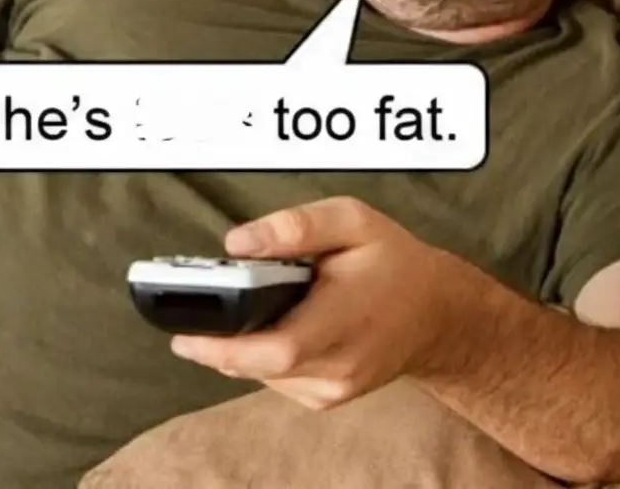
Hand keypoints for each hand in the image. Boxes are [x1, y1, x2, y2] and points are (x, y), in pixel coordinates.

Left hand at [169, 196, 450, 409]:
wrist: (438, 314)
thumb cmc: (394, 263)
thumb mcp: (351, 221)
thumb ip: (294, 227)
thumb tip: (237, 243)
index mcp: (345, 320)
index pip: (275, 349)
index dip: (222, 345)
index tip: (181, 331)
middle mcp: (339, 365)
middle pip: (258, 367)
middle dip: (215, 343)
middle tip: (184, 319)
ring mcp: (334, 389)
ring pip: (261, 375)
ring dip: (239, 346)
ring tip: (238, 309)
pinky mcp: (327, 398)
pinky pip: (275, 380)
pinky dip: (261, 356)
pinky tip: (270, 326)